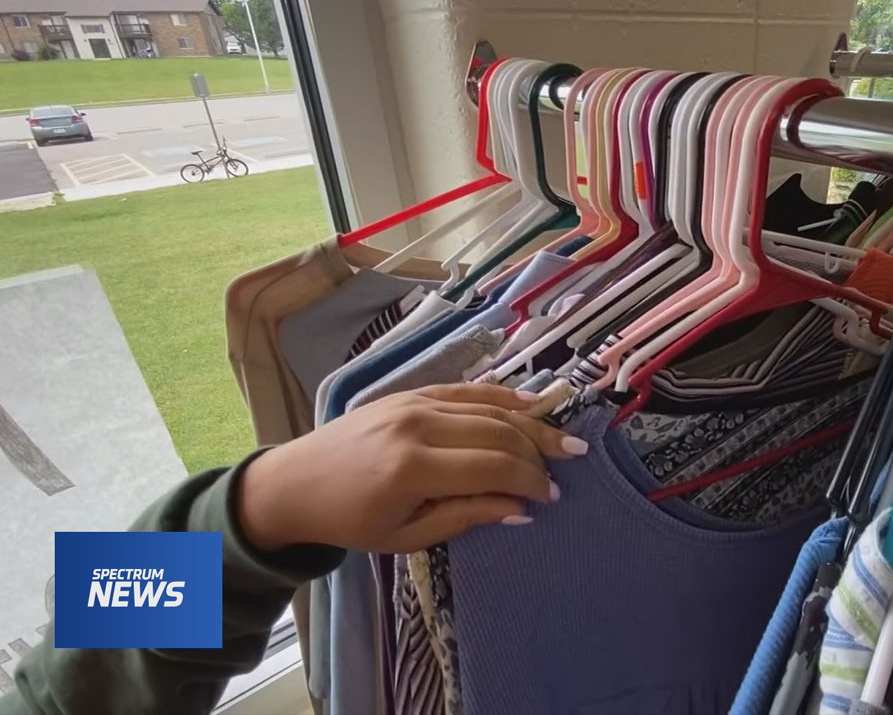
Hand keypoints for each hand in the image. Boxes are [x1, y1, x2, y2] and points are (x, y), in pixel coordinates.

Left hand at [237, 384, 588, 553]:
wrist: (295, 483)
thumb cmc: (350, 520)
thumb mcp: (406, 535)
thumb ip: (466, 516)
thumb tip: (521, 510)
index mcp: (413, 467)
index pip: (493, 466)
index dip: (529, 480)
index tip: (549, 497)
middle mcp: (417, 425)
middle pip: (497, 432)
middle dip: (536, 453)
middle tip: (563, 471)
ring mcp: (414, 401)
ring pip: (488, 407)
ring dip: (529, 423)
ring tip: (561, 441)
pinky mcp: (410, 391)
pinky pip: (466, 390)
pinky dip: (502, 395)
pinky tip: (531, 402)